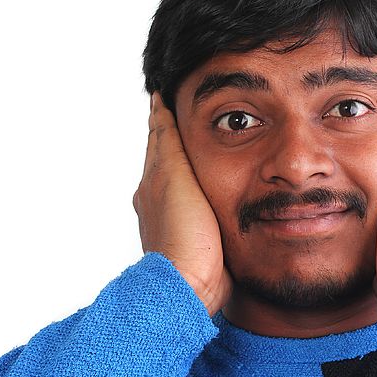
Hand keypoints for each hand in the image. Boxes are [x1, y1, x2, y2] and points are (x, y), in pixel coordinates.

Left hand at [132, 92, 232, 315]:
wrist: (191, 284)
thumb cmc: (183, 233)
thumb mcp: (173, 177)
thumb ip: (169, 143)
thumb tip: (158, 108)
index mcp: (153, 181)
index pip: (159, 138)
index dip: (163, 115)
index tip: (164, 93)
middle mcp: (160, 198)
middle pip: (168, 157)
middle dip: (175, 135)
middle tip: (185, 110)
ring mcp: (179, 219)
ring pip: (184, 180)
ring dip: (192, 162)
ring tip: (209, 145)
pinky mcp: (199, 238)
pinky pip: (202, 203)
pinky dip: (208, 187)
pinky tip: (222, 189)